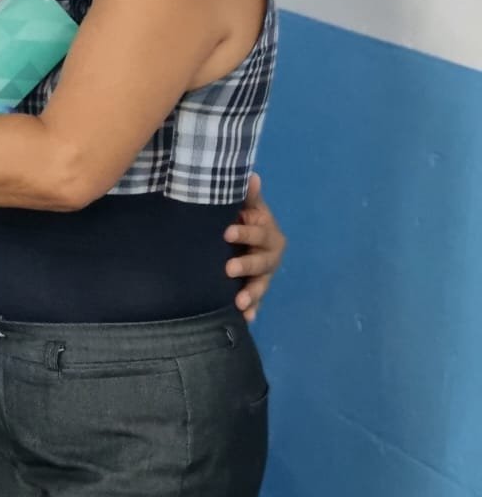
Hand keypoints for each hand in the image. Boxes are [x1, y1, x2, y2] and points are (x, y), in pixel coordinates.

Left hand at [225, 172, 285, 321]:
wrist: (240, 239)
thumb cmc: (242, 219)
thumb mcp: (246, 207)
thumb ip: (248, 196)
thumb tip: (252, 177)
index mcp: (268, 233)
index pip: (258, 233)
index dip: (245, 232)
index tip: (227, 232)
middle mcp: (269, 256)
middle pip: (261, 262)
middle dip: (246, 265)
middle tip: (228, 269)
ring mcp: (263, 276)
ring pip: (260, 285)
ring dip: (251, 294)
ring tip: (239, 302)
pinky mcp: (254, 289)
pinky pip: (255, 302)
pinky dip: (251, 311)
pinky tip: (245, 319)